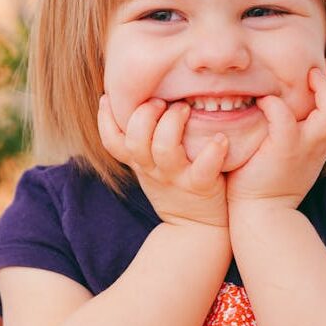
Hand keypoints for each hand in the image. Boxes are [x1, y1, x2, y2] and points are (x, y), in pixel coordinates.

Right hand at [98, 95, 229, 229]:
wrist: (196, 229)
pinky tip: (220, 139)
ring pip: (164, 149)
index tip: (108, 96)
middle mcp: (152, 169)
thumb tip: (137, 101)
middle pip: (135, 140)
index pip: (111, 142)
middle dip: (144, 114)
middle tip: (161, 101)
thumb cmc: (174, 186)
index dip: (105, 119)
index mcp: (139, 162)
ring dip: (173, 123)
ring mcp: (175, 178)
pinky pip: (203, 169)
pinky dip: (212, 151)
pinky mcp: (200, 186)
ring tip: (185, 108)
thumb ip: (142, 140)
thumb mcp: (149, 167)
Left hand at [226, 60, 325, 208]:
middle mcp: (319, 143)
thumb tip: (283, 102)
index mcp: (322, 141)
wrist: (261, 214)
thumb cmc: (268, 180)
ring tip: (307, 75)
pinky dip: (276, 105)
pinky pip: (285, 120)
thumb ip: (295, 130)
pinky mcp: (283, 152)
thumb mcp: (291, 152)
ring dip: (323, 89)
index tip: (324, 69)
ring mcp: (304, 147)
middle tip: (320, 65)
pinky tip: (264, 101)